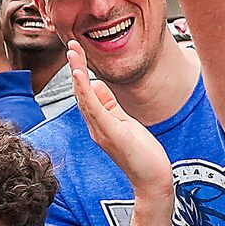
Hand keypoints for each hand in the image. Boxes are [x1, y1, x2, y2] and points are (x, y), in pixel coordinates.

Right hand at [68, 43, 173, 199]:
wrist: (152, 180)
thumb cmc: (142, 155)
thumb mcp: (126, 123)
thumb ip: (111, 105)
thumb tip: (97, 85)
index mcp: (99, 123)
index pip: (86, 93)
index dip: (80, 72)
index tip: (77, 52)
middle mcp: (95, 127)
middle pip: (80, 92)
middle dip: (75, 67)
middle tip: (71, 45)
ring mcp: (101, 131)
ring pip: (84, 98)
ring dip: (78, 74)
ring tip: (73, 54)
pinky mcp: (110, 134)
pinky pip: (94, 109)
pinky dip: (85, 92)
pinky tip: (81, 77)